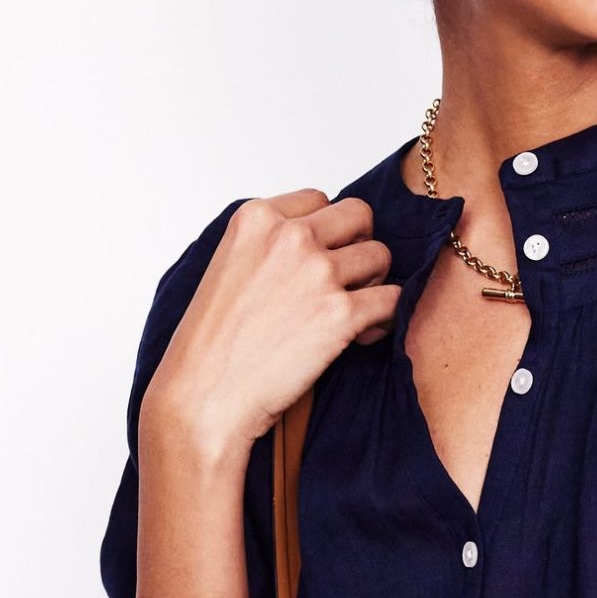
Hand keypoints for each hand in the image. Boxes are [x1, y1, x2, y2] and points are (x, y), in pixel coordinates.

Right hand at [140, 189, 402, 459]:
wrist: (204, 398)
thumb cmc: (210, 346)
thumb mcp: (226, 267)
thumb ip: (266, 245)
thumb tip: (313, 242)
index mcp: (256, 218)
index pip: (319, 199)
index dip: (325, 232)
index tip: (316, 262)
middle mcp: (290, 236)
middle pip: (359, 216)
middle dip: (357, 246)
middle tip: (344, 282)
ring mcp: (318, 272)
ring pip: (380, 256)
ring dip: (373, 283)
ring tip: (351, 312)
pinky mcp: (341, 313)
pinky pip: (392, 299)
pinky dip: (384, 319)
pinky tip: (361, 337)